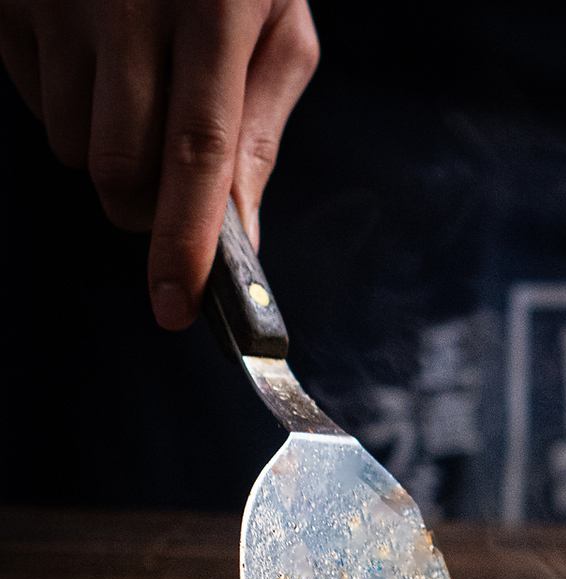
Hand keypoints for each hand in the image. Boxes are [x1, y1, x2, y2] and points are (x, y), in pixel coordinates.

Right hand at [0, 0, 317, 328]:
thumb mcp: (276, 29)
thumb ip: (259, 130)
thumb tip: (243, 233)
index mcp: (212, 8)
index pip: (196, 153)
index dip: (184, 241)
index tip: (176, 307)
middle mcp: (126, 1)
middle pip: (120, 169)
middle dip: (148, 210)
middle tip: (172, 185)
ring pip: (71, 147)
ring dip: (107, 155)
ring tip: (138, 91)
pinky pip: (33, 101)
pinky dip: (68, 107)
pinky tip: (97, 59)